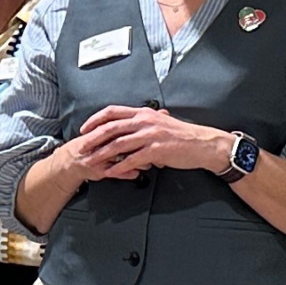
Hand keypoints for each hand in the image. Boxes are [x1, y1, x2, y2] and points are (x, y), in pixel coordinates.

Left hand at [63, 106, 228, 181]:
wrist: (203, 144)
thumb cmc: (182, 137)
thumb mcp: (160, 125)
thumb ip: (144, 127)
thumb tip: (131, 136)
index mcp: (144, 113)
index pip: (113, 111)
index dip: (96, 119)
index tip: (85, 128)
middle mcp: (145, 121)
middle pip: (112, 127)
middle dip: (93, 137)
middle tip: (82, 146)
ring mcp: (151, 135)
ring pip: (119, 143)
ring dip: (103, 154)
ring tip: (92, 161)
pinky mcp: (157, 150)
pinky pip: (133, 159)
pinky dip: (120, 167)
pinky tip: (111, 173)